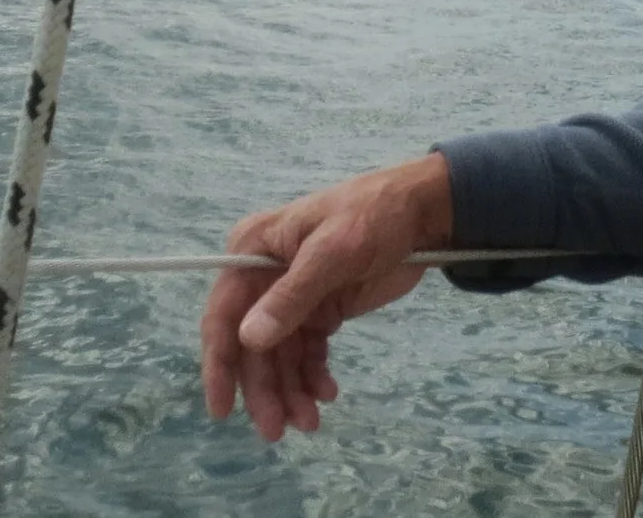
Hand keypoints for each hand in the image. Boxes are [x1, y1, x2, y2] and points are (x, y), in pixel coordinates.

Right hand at [199, 151, 452, 440]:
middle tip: (279, 430)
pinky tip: (328, 393)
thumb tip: (250, 339)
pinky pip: (307, 353)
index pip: (223, 315)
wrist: (423, 212)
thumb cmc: (374, 215)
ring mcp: (293, 297)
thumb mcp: (333, 251)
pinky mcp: (321, 310)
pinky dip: (313, 377)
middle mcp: (264, 277)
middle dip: (264, 390)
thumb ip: (292, 295)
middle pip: (252, 346)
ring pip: (280, 357)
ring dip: (290, 391)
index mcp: (253, 251)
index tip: (222, 410)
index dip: (219, 364)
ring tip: (312, 421)